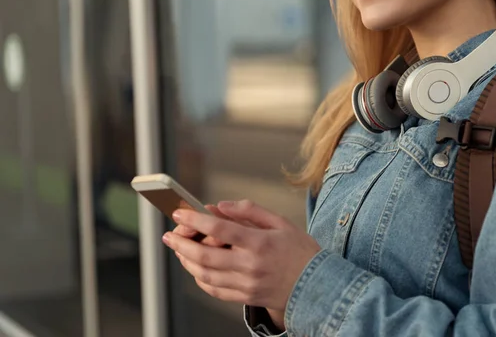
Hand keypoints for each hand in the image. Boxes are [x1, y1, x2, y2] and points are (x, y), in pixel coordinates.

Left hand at [162, 200, 321, 313]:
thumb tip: (220, 206)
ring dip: (187, 261)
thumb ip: (250, 211)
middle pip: (205, 255)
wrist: (318, 286)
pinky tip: (196, 268)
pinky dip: (200, 279)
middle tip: (170, 234)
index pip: (219, 229)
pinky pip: (215, 290)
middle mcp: (250, 265)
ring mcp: (247, 284)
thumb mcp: (281, 222)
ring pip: (206, 275)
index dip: (195, 220)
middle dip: (182, 243)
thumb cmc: (301, 251)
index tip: (180, 213)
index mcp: (259, 243)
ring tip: (179, 249)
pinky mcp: (246, 297)